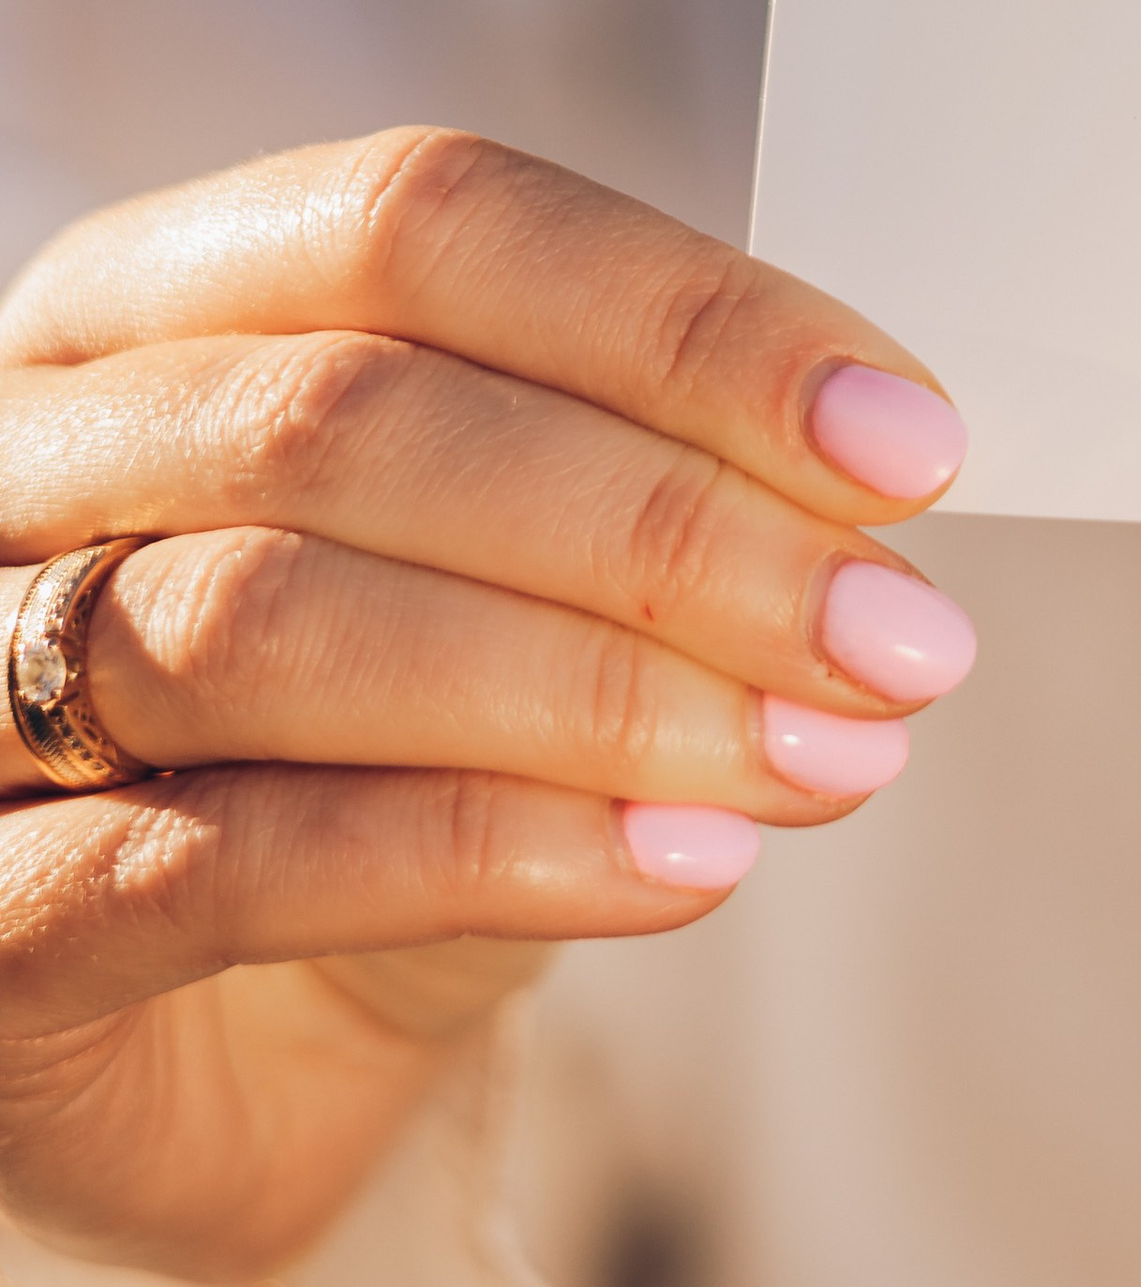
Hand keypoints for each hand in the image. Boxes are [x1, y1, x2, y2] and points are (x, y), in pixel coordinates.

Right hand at [0, 127, 973, 1279]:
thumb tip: (880, 497)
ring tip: (813, 756)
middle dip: (665, 526)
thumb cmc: (382, 765)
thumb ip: (661, 499)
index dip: (678, 321)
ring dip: (590, 689)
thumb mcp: (531, 591)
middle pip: (352, 415)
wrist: (226, 1062)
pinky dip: (476, 852)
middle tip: (891, 636)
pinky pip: (215, 858)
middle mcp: (29, 447)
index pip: (419, 223)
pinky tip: (676, 864)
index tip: (906, 445)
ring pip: (271, 621)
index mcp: (156, 297)